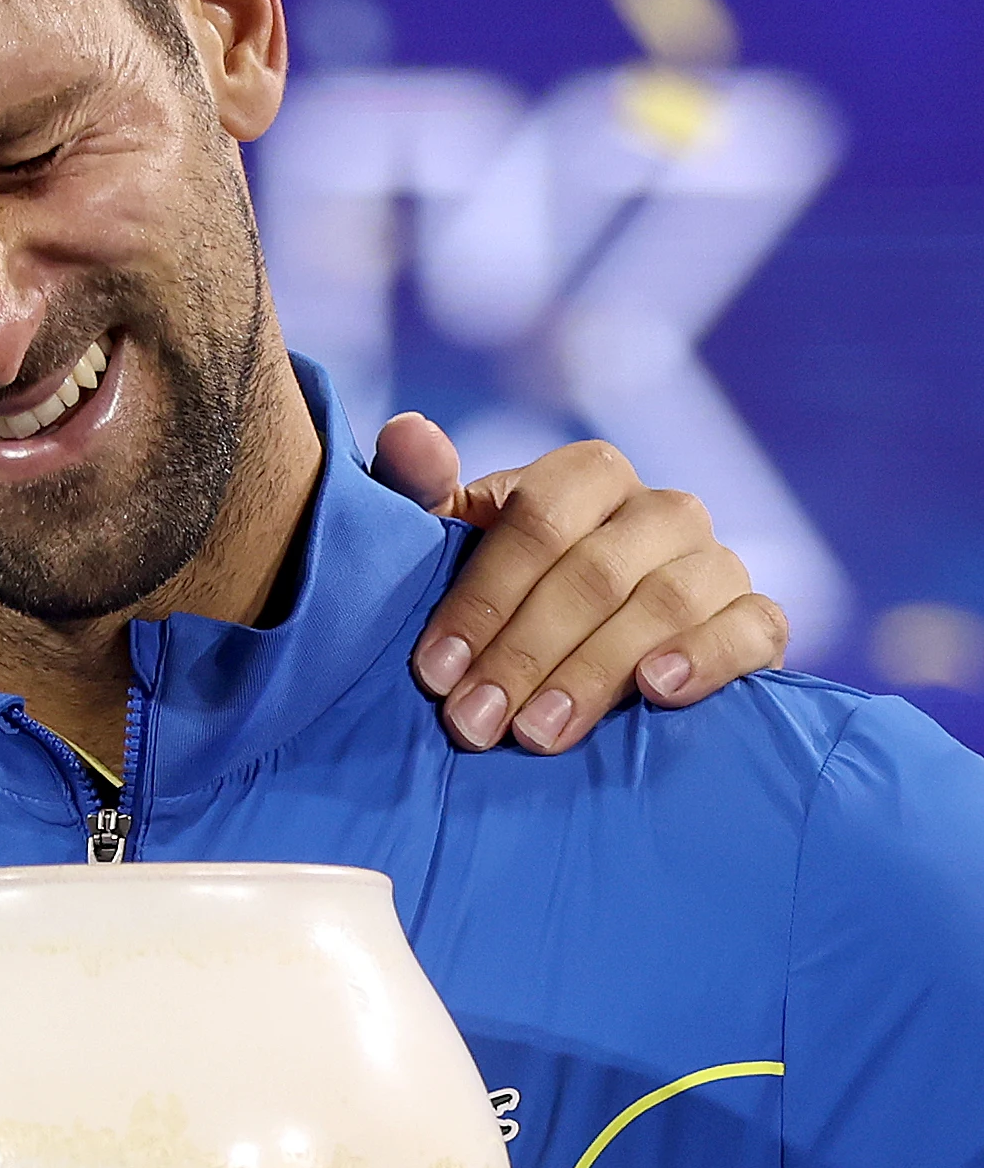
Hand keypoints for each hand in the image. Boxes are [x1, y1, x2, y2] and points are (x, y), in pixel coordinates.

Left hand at [369, 413, 789, 754]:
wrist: (577, 653)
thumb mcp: (446, 542)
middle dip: (524, 654)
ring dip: (594, 673)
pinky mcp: (758, 619)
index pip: (540, 521)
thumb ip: (418, 490)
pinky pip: (753, 628)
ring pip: (667, 603)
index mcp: (588, 474)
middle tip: (473, 721)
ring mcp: (717, 561)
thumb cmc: (499, 588)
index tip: (434, 671)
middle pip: (595, 573)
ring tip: (536, 733)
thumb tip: (410, 434)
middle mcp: (661, 508)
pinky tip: (656, 691)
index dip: (484, 597)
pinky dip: (706, 657)